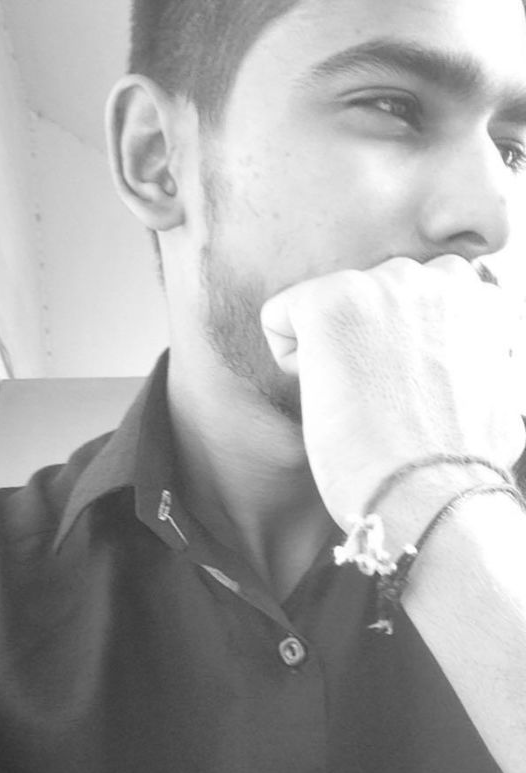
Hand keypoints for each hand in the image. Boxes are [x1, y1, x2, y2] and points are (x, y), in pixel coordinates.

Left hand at [261, 255, 524, 528]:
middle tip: (383, 399)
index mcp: (478, 299)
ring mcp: (384, 284)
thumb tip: (452, 366)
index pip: (415, 297)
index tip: (408, 392)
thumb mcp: (492, 396)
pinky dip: (289, 359)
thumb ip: (471, 356)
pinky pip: (279, 315)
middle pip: (369, 297)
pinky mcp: (333, 299)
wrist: (431, 496)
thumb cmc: (454, 468)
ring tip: (358, 398)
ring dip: (330, 346)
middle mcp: (436, 276)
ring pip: (328, 303)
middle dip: (366, 341)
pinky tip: (325, 396)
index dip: (400, 350)